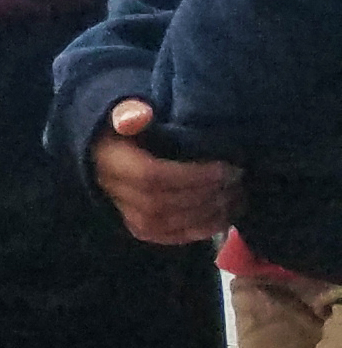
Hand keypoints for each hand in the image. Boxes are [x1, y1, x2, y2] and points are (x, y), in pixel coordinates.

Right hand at [91, 98, 243, 245]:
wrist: (107, 149)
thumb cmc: (126, 127)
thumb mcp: (123, 110)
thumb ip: (131, 110)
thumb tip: (141, 115)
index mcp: (112, 161)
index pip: (151, 176)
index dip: (191, 175)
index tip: (225, 167)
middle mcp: (115, 192)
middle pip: (162, 202)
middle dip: (205, 194)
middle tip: (238, 181)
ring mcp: (125, 214)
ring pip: (167, 223)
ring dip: (207, 214)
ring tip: (237, 198)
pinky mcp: (139, 227)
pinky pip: (168, 236)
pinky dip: (198, 231)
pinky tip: (223, 219)